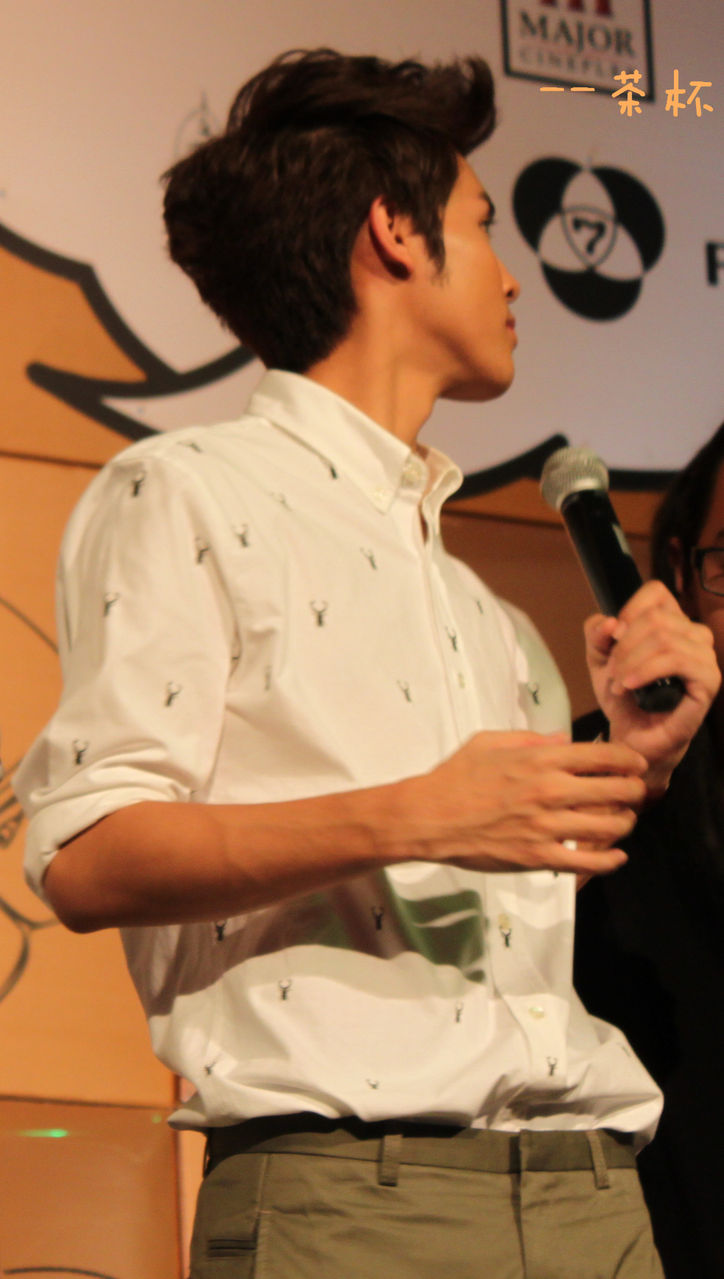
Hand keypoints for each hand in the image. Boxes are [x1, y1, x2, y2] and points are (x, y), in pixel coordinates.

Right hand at [413, 730, 647, 876]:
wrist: (429, 818)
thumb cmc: (456, 776)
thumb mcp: (489, 742)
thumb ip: (531, 739)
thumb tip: (564, 740)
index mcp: (541, 759)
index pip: (603, 755)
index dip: (629, 759)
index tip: (636, 764)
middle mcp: (550, 791)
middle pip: (617, 790)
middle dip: (634, 790)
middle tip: (634, 792)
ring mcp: (546, 826)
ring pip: (609, 826)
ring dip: (625, 823)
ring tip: (623, 821)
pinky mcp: (538, 857)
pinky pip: (588, 862)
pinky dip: (610, 861)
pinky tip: (617, 856)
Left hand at [584, 580, 719, 791]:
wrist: (633, 737)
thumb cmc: (623, 697)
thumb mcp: (599, 659)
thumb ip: (597, 634)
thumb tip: (612, 623)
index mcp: (672, 621)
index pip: (656, 592)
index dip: (629, 612)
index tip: (614, 640)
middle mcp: (693, 634)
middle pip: (656, 617)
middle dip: (624, 646)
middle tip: (612, 672)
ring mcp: (704, 656)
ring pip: (665, 638)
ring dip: (631, 661)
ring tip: (619, 684)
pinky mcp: (709, 680)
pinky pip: (677, 660)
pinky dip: (646, 671)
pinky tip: (630, 686)